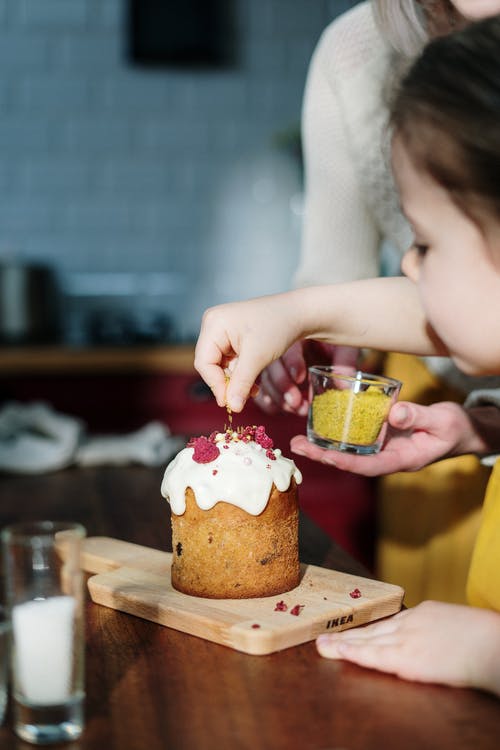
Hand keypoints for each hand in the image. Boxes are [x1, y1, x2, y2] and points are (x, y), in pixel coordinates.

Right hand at [194, 294, 303, 411]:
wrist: (298, 313)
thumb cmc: (277, 327)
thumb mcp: (257, 358)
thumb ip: (241, 384)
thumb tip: (232, 407)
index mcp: (213, 324)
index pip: (204, 362)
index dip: (215, 384)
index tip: (229, 403)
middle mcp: (213, 325)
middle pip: (210, 364)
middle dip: (227, 383)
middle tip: (241, 400)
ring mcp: (222, 331)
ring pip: (221, 365)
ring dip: (236, 380)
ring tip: (253, 390)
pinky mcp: (232, 337)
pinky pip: (230, 361)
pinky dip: (241, 373)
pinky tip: (253, 381)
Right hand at [254, 341, 359, 416]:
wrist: (334, 337)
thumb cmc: (338, 339)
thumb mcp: (344, 345)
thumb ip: (344, 361)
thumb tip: (343, 387)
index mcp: (297, 330)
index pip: (288, 344)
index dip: (292, 362)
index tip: (300, 378)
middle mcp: (280, 344)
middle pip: (271, 363)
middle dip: (282, 386)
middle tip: (296, 402)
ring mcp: (273, 361)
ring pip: (264, 379)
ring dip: (277, 398)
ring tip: (297, 409)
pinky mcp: (272, 377)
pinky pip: (261, 390)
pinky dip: (268, 402)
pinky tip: (281, 410)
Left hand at [290, 400, 479, 474]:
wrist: (460, 430)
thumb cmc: (454, 428)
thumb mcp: (443, 420)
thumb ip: (419, 417)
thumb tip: (392, 413)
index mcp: (402, 459)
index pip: (369, 466)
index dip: (346, 462)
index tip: (326, 457)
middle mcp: (387, 456)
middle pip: (350, 460)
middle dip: (323, 456)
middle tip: (296, 446)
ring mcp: (383, 447)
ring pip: (349, 450)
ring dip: (324, 446)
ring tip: (297, 440)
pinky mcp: (381, 435)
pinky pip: (356, 437)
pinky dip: (337, 434)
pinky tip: (319, 425)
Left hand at [316, 600, 499, 696]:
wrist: (494, 644)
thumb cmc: (485, 637)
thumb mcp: (457, 624)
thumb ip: (440, 629)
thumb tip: (435, 641)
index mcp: (426, 613)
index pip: (390, 622)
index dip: (369, 629)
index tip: (353, 631)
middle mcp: (412, 622)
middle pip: (374, 629)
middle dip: (349, 633)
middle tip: (324, 635)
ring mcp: (408, 638)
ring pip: (369, 641)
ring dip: (344, 644)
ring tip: (323, 645)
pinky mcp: (408, 657)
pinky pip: (374, 656)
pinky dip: (354, 653)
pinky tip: (339, 652)